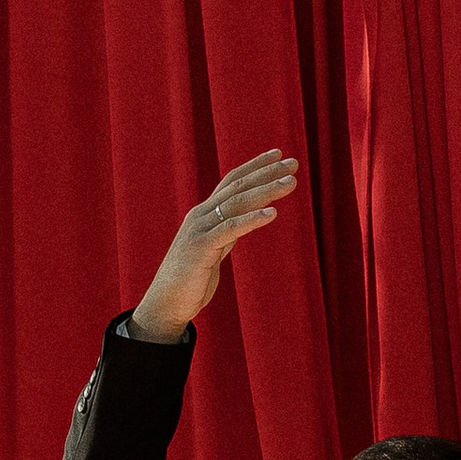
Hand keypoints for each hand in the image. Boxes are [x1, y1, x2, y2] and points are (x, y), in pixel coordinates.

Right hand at [128, 150, 298, 340]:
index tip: (277, 155)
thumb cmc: (189, 281)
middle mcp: (201, 215)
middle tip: (294, 163)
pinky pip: (231, 229)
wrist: (166, 303)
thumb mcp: (212, 252)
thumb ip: (224, 235)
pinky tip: (272, 213)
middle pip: (237, 186)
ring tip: (291, 182)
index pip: (231, 182)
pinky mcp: (200, 247)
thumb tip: (240, 225)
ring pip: (237, 203)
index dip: (254, 167)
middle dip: (266, 173)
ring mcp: (199, 229)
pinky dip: (252, 219)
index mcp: (204, 215)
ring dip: (266, 190)